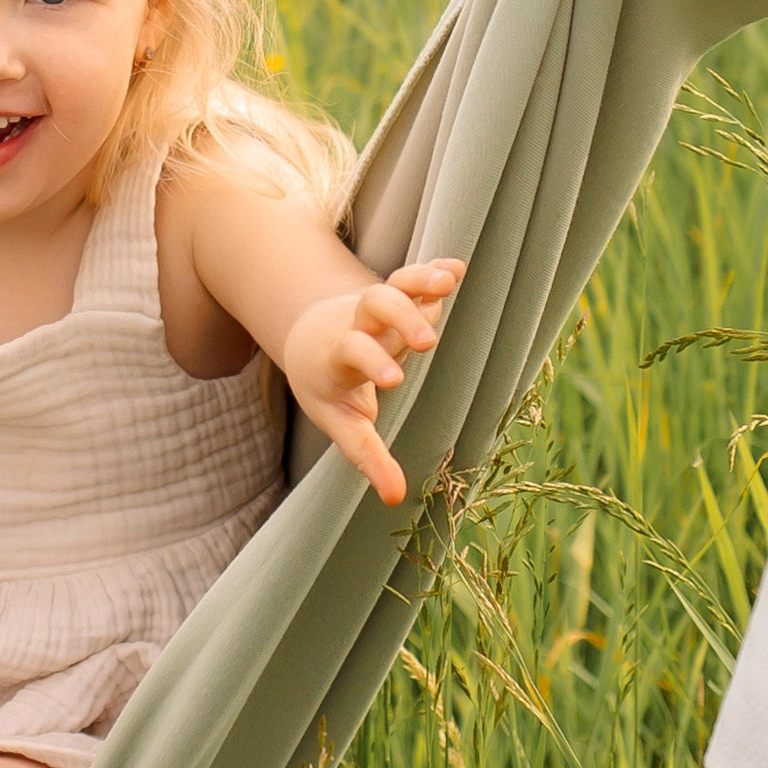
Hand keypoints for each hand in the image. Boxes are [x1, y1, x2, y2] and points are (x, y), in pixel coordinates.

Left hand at [283, 258, 465, 505]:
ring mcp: (377, 307)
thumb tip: (396, 499)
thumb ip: (368, 457)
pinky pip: (412, 277)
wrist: (310, 339)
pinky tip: (458, 268)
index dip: (372, 362)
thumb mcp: (341, 423)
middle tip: (427, 343)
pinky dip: (433, 271)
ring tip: (449, 282)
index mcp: (338, 357)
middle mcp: (357, 325)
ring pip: (393, 284)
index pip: (354, 354)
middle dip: (399, 318)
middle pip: (372, 307)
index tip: (394, 379)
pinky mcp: (396, 295)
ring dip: (419, 281)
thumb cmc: (328, 388)